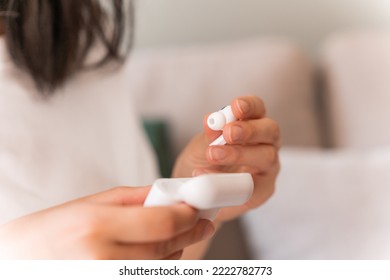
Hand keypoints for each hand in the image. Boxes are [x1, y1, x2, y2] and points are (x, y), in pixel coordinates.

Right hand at [0, 187, 214, 258]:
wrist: (22, 260)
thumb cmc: (52, 230)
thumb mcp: (90, 203)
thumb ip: (134, 198)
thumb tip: (168, 194)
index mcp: (96, 226)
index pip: (161, 222)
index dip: (186, 215)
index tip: (196, 208)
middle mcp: (103, 259)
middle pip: (166, 246)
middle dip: (189, 232)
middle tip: (200, 222)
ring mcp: (107, 278)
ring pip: (162, 266)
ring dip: (177, 250)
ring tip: (176, 236)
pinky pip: (149, 277)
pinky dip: (161, 265)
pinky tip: (159, 254)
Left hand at [173, 96, 279, 221]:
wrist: (196, 194)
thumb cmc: (203, 164)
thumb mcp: (200, 148)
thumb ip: (208, 136)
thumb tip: (211, 120)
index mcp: (252, 125)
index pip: (258, 109)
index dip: (250, 106)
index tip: (236, 106)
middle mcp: (265, 144)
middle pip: (270, 130)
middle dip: (249, 130)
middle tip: (228, 133)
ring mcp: (267, 167)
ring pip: (268, 157)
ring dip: (240, 154)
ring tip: (214, 155)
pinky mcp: (263, 190)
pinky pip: (254, 185)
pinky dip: (230, 181)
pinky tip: (208, 177)